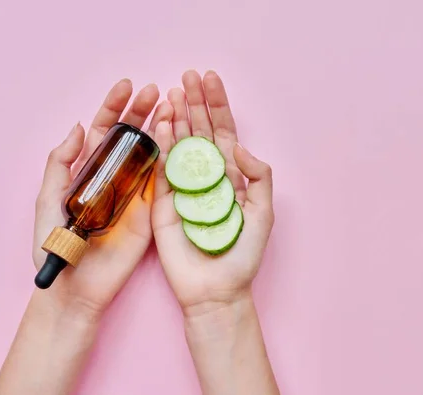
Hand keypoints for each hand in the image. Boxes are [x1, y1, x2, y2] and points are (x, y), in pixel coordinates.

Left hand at [33, 79, 172, 317]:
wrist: (78, 285)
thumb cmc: (57, 245)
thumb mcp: (48, 199)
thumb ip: (60, 164)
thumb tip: (79, 126)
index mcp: (90, 170)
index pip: (104, 131)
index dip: (114, 106)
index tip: (126, 86)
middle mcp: (115, 176)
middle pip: (131, 136)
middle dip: (142, 111)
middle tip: (156, 91)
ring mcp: (135, 192)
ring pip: (151, 153)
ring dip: (161, 128)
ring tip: (172, 106)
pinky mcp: (150, 210)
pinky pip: (162, 181)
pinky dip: (171, 159)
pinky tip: (179, 138)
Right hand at [151, 70, 274, 315]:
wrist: (216, 289)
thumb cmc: (243, 255)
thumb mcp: (263, 213)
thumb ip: (259, 176)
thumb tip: (237, 145)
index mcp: (230, 177)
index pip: (223, 133)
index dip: (218, 106)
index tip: (211, 80)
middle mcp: (205, 177)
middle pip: (198, 132)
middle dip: (194, 103)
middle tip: (187, 76)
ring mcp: (182, 188)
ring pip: (177, 145)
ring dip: (175, 117)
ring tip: (172, 92)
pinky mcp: (162, 203)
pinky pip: (160, 169)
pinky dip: (159, 145)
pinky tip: (160, 122)